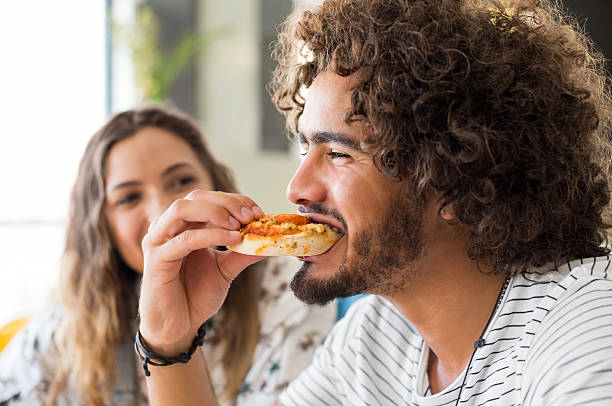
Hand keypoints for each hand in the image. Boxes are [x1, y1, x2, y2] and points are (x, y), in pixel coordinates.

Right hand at [138, 190, 263, 354]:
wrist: (178, 327)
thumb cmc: (195, 296)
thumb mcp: (225, 270)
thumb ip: (242, 253)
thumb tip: (268, 241)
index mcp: (183, 226)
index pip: (207, 198)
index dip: (233, 200)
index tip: (258, 211)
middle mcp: (167, 228)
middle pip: (195, 197)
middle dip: (227, 202)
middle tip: (251, 215)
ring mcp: (159, 241)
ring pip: (182, 209)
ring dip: (215, 211)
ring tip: (240, 224)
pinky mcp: (156, 259)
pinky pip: (184, 239)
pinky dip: (211, 235)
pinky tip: (233, 239)